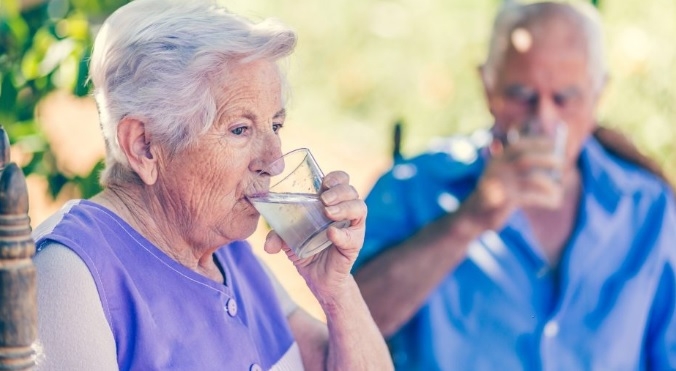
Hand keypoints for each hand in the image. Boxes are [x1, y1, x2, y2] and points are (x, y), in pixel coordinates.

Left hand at [263, 170, 365, 301]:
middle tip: (324, 199)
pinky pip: (353, 236)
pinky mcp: (354, 245)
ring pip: (359, 208)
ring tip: (329, 213)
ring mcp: (352, 228)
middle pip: (351, 191)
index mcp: (331, 203)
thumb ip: (277, 237)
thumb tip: (268, 245)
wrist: (318, 279)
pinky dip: (342, 234)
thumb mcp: (288, 240)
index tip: (323, 182)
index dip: (336, 177)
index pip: (341, 181)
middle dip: (339, 191)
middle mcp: (345, 212)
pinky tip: (332, 234)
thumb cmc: (306, 250)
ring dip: (344, 207)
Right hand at [465, 135, 563, 230]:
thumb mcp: (503, 176)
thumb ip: (519, 167)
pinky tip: (555, 202)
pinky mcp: (505, 201)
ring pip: (531, 179)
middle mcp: (497, 169)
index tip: (552, 143)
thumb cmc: (495, 195)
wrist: (473, 216)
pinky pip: (531, 198)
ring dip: (549, 184)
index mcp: (497, 160)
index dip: (536, 142)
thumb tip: (551, 159)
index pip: (518, 146)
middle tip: (562, 163)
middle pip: (526, 160)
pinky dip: (546, 199)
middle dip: (547, 159)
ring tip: (559, 189)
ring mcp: (501, 185)